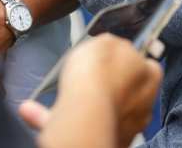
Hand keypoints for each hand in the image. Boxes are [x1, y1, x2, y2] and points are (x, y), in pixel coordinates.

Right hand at [19, 33, 162, 147]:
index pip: (147, 64)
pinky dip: (53, 118)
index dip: (130, 57)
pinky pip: (74, 125)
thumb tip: (111, 45)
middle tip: (85, 74)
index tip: (113, 55)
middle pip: (123, 89)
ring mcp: (122, 125)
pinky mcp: (100, 139)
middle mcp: (141, 105)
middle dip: (103, 83)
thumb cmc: (98, 78)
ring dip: (75, 100)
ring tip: (52, 92)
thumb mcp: (106, 42)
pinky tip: (32, 110)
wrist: (83, 117)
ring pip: (97, 110)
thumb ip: (111, 44)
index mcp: (149, 78)